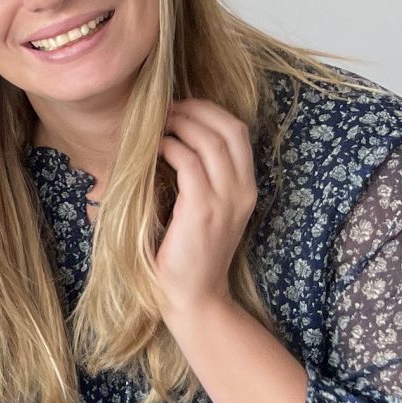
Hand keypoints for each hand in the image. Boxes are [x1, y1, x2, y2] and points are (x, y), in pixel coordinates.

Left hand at [151, 99, 257, 319]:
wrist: (194, 295)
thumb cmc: (188, 252)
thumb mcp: (202, 210)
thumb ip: (198, 179)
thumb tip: (171, 142)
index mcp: (246, 187)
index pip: (238, 132)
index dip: (210, 111)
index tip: (181, 107)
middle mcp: (242, 190)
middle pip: (230, 128)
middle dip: (196, 110)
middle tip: (166, 108)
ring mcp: (226, 199)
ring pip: (210, 141)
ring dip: (181, 124)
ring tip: (157, 124)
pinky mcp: (202, 209)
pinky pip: (188, 163)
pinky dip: (171, 147)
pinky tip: (155, 148)